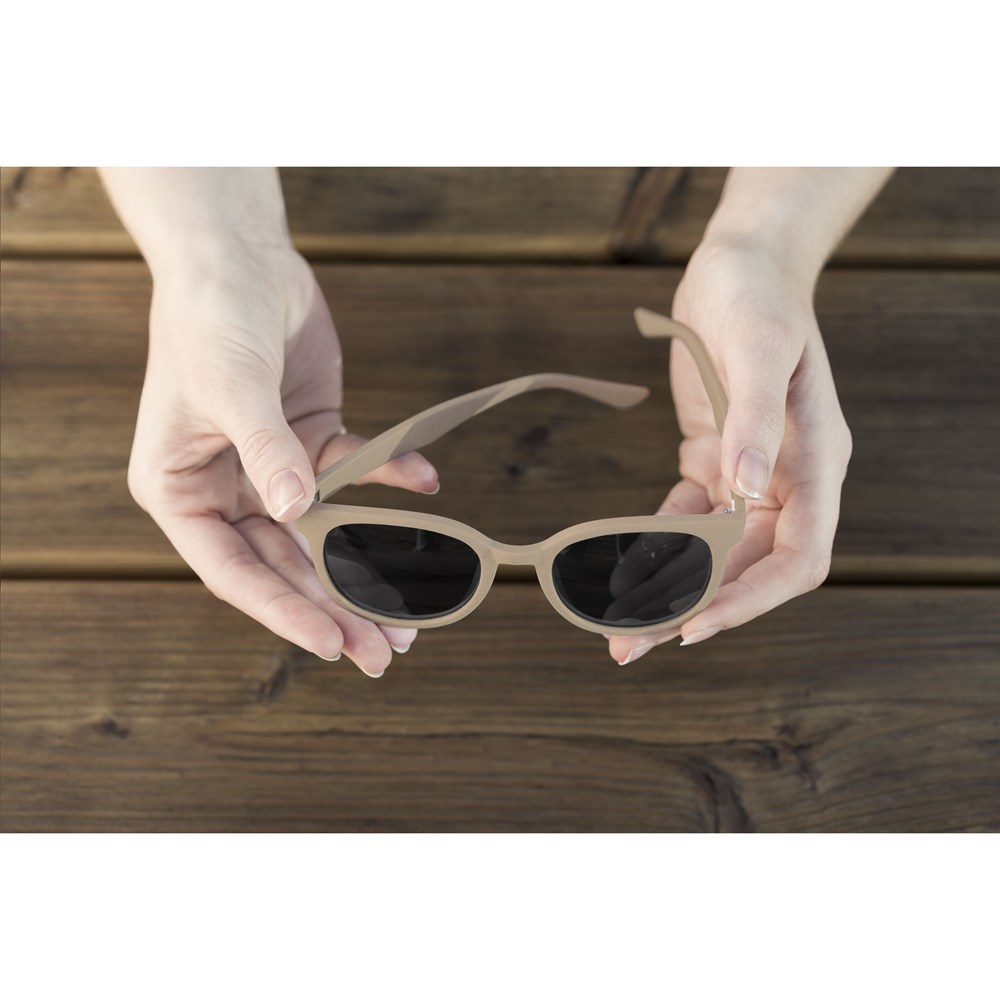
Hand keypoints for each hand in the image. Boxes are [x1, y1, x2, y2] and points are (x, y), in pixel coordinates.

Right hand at [127, 243, 438, 676]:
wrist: (241, 256)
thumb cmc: (210, 316)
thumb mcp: (230, 386)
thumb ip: (267, 450)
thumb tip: (295, 512)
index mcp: (180, 490)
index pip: (232, 570)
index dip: (282, 610)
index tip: (330, 642)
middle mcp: (226, 488)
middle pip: (285, 564)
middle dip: (334, 607)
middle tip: (382, 653)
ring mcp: (274, 466)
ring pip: (326, 533)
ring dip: (367, 566)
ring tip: (411, 616)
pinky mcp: (314, 438)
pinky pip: (356, 472)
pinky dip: (391, 479)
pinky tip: (426, 483)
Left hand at [609, 237, 852, 664]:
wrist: (740, 266)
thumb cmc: (758, 298)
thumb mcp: (759, 350)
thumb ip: (755, 422)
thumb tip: (746, 491)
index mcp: (816, 463)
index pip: (798, 557)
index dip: (751, 599)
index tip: (696, 625)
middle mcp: (787, 480)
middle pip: (745, 569)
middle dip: (691, 609)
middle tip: (630, 646)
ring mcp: (748, 475)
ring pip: (710, 553)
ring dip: (666, 589)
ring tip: (616, 625)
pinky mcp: (711, 461)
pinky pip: (685, 519)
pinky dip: (653, 546)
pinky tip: (617, 569)